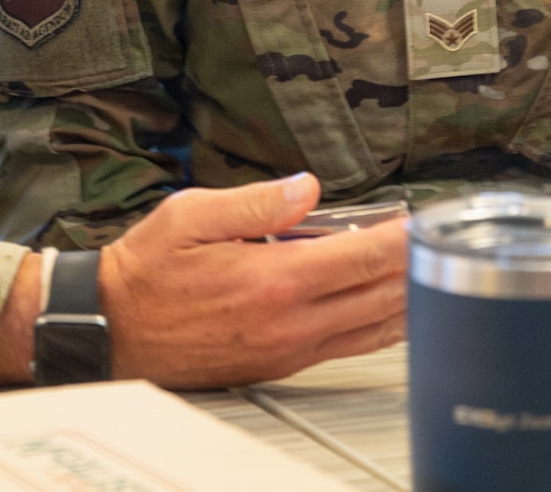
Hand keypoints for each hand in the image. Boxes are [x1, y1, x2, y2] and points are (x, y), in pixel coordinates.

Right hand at [0, 175, 408, 388]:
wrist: (111, 328)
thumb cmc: (145, 272)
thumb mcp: (190, 215)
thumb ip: (256, 202)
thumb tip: (306, 187)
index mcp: (273, 280)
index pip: (362, 257)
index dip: (403, 236)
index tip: (427, 218)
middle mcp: (290, 321)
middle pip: (380, 296)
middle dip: (416, 265)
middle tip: (439, 237)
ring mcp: (289, 348)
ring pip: (372, 328)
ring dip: (406, 299)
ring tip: (429, 269)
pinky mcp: (281, 363)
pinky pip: (349, 346)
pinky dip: (380, 326)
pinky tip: (390, 308)